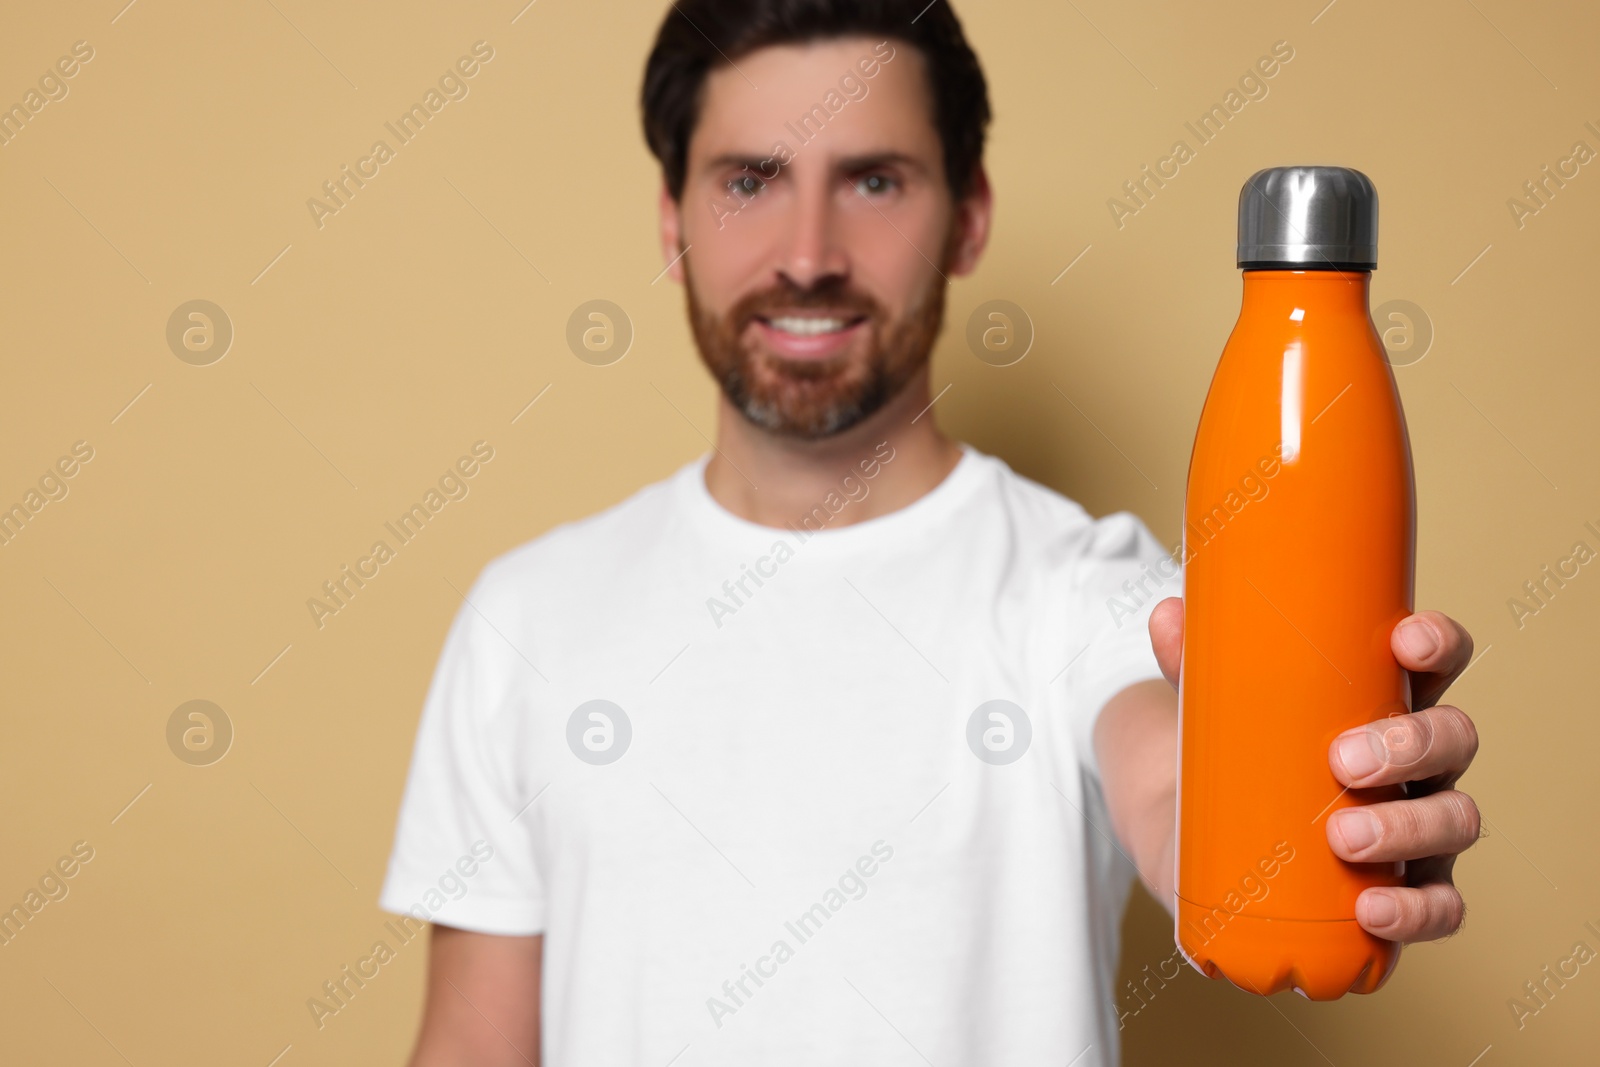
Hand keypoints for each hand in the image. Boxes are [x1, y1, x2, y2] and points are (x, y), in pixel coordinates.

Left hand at [1148, 599, 1480, 944]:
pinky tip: (1374, 908)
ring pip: (1455, 820)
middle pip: (1454, 740)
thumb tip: (1167, 615)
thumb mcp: (1215, 706)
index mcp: (1385, 701)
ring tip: (1343, 837)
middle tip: (1343, 760)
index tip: (1405, 641)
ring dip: (1407, 827)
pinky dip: (1418, 910)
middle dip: (1410, 746)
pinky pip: (1441, 906)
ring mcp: (1419, 826)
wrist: (1209, 841)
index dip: (1438, 645)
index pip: (1435, 664)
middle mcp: (1418, 762)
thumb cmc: (1237, 754)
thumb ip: (1193, 662)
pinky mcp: (1407, 892)